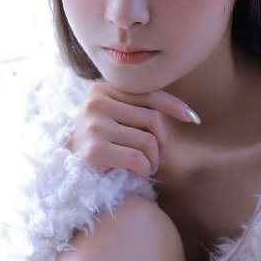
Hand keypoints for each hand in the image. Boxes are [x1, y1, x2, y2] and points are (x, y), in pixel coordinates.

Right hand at [68, 81, 199, 176]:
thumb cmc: (100, 142)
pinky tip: (139, 172)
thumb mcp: (116, 117)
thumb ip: (140, 108)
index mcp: (101, 89)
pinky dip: (145, 169)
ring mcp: (93, 126)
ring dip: (154, 159)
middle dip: (162, 142)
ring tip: (148, 165)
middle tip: (161, 156)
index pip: (148, 94)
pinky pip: (138, 159)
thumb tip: (190, 115)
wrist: (67, 171)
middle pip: (152, 119)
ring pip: (147, 141)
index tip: (193, 118)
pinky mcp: (94, 150)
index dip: (174, 106)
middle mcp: (95, 103)